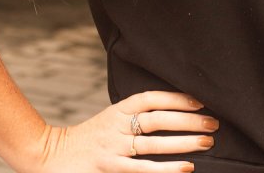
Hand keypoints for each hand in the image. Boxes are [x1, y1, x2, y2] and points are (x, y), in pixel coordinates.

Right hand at [29, 90, 216, 171]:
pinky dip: (164, 170)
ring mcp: (112, 148)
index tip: (201, 101)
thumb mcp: (110, 120)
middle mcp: (117, 125)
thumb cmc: (89, 138)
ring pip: (153, 144)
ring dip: (183, 143)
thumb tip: (173, 114)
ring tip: (206, 143)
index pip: (152, 98)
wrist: (50, 156)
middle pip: (157, 119)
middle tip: (213, 124)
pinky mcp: (109, 169)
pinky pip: (141, 170)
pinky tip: (184, 169)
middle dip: (188, 120)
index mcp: (118, 109)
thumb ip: (134, 117)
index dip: (177, 98)